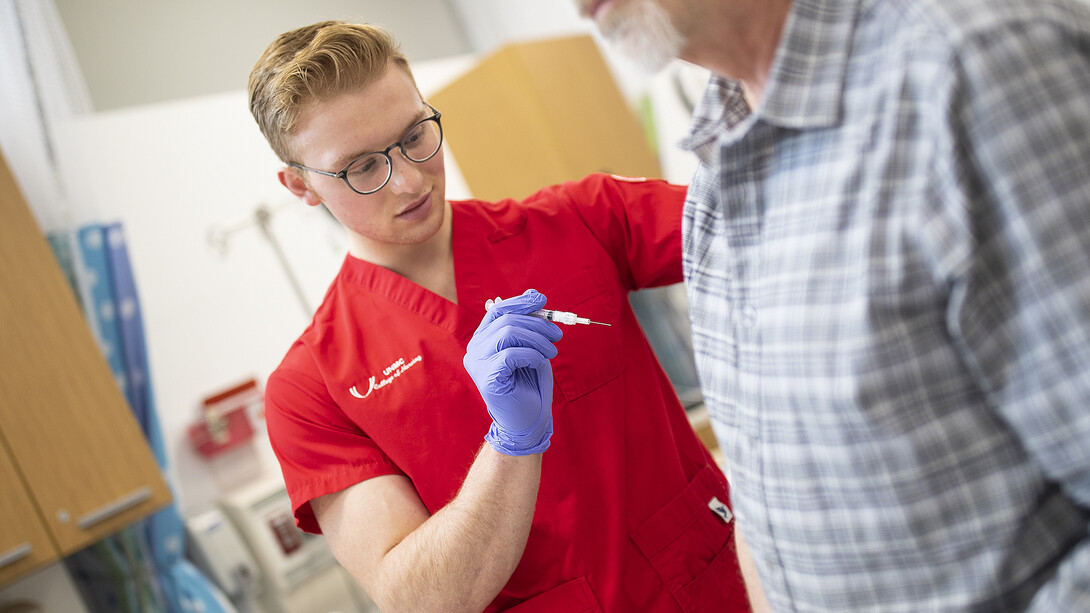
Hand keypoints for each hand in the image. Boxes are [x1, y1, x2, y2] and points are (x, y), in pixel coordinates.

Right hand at [464, 290, 562, 454]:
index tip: (543, 300)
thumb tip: (534, 295)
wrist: (529, 420)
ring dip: (537, 339)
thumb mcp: (532, 347)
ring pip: (508, 333)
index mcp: (483, 339)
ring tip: (552, 351)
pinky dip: (532, 355)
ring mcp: (477, 364)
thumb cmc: (530, 384)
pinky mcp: (486, 378)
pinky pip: (511, 354)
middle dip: (537, 323)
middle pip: (506, 320)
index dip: (521, 302)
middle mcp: (474, 349)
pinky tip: (540, 363)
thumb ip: (529, 324)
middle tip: (558, 335)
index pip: (498, 310)